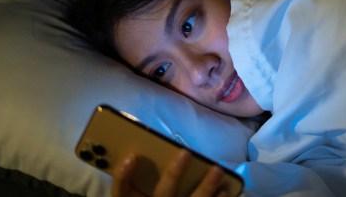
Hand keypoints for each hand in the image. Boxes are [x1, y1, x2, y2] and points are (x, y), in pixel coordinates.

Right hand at [111, 149, 228, 196]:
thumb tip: (147, 152)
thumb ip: (141, 182)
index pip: (120, 192)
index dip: (123, 175)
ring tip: (217, 169)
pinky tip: (224, 190)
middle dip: (174, 174)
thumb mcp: (141, 195)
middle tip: (186, 152)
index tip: (132, 156)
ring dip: (205, 187)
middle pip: (162, 194)